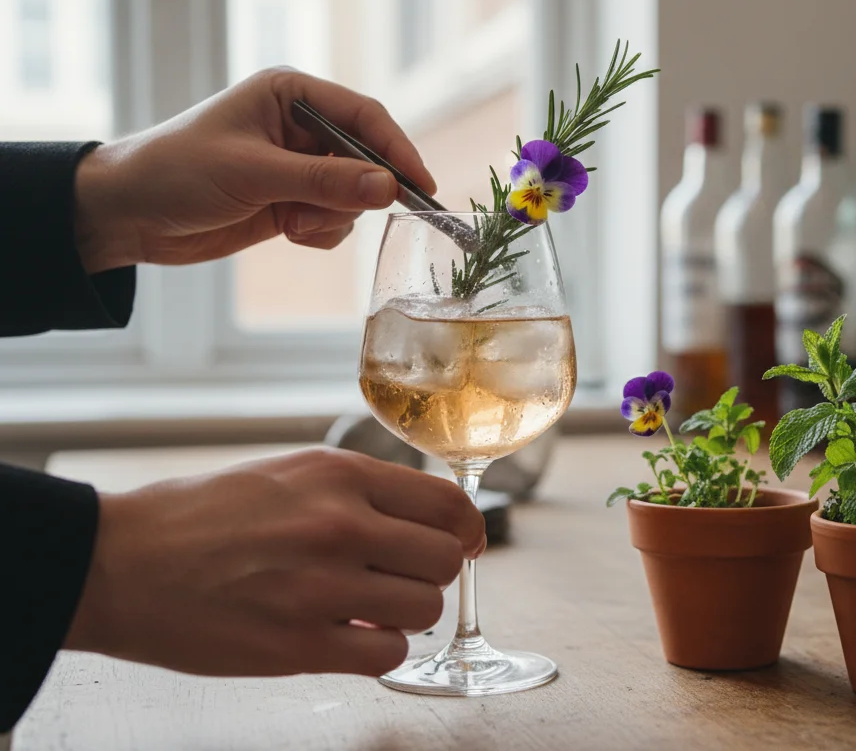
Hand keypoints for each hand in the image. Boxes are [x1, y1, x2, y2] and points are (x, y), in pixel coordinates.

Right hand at [64, 448, 483, 677]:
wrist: (115, 562)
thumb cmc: (195, 517)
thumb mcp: (286, 473)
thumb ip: (357, 492)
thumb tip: (425, 520)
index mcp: (339, 475)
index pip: (448, 504)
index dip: (465, 530)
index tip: (462, 543)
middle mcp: (339, 524)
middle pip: (446, 558)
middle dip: (430, 573)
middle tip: (397, 580)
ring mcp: (322, 587)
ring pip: (425, 609)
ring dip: (404, 615)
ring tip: (364, 608)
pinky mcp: (299, 646)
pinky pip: (387, 655)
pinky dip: (377, 651)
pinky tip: (346, 638)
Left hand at [73, 67, 437, 271]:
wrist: (128, 215)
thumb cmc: (177, 173)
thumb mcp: (254, 174)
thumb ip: (323, 180)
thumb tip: (387, 187)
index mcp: (290, 95)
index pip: (364, 117)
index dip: (397, 151)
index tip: (421, 187)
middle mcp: (301, 126)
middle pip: (366, 159)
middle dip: (354, 192)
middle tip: (336, 213)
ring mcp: (298, 166)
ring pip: (353, 196)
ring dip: (330, 216)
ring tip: (289, 221)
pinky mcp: (292, 200)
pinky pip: (335, 220)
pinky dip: (319, 232)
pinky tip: (285, 230)